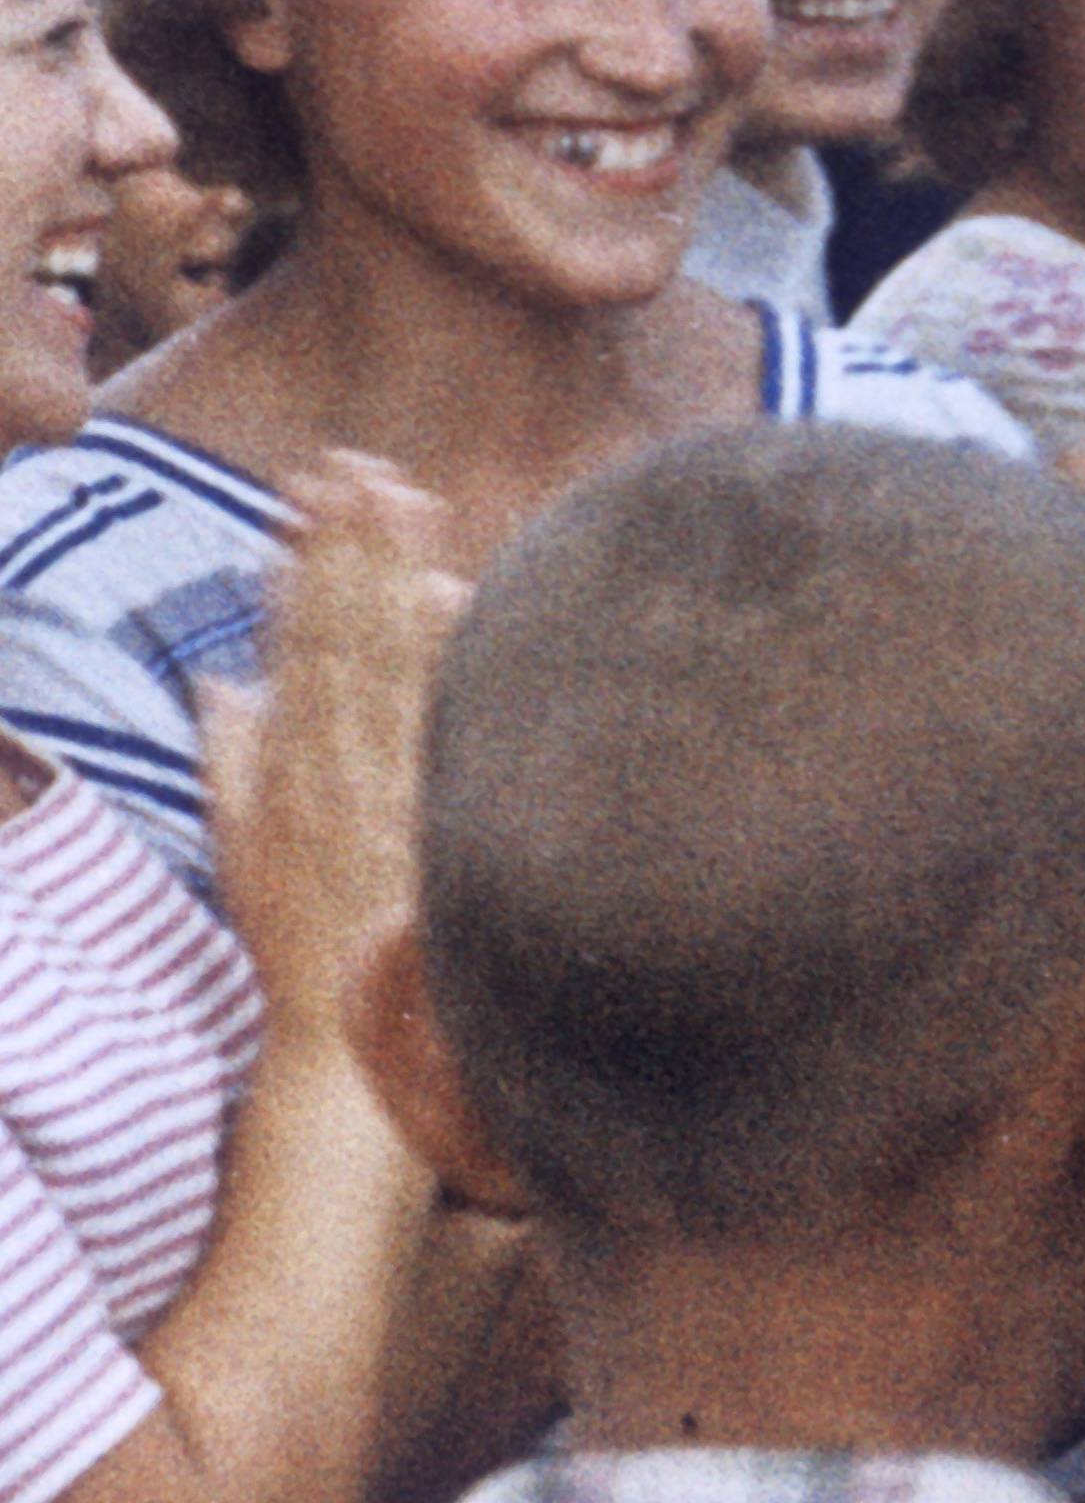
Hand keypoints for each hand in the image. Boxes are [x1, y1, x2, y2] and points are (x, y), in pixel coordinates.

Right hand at [206, 452, 468, 1038]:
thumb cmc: (296, 936)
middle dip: (347, 541)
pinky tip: (447, 588)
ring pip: (385, 656)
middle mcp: (332, 762)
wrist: (347, 1038)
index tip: (309, 492)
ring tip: (404, 493)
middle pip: (339, 630)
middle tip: (359, 464)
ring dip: (393, 570)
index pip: (291, 637)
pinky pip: (432, 712)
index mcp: (285, 762)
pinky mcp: (430, 808)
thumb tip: (220, 681)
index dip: (300, 560)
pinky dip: (435, 649)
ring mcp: (386, 783)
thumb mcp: (238, 845)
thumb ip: (228, 757)